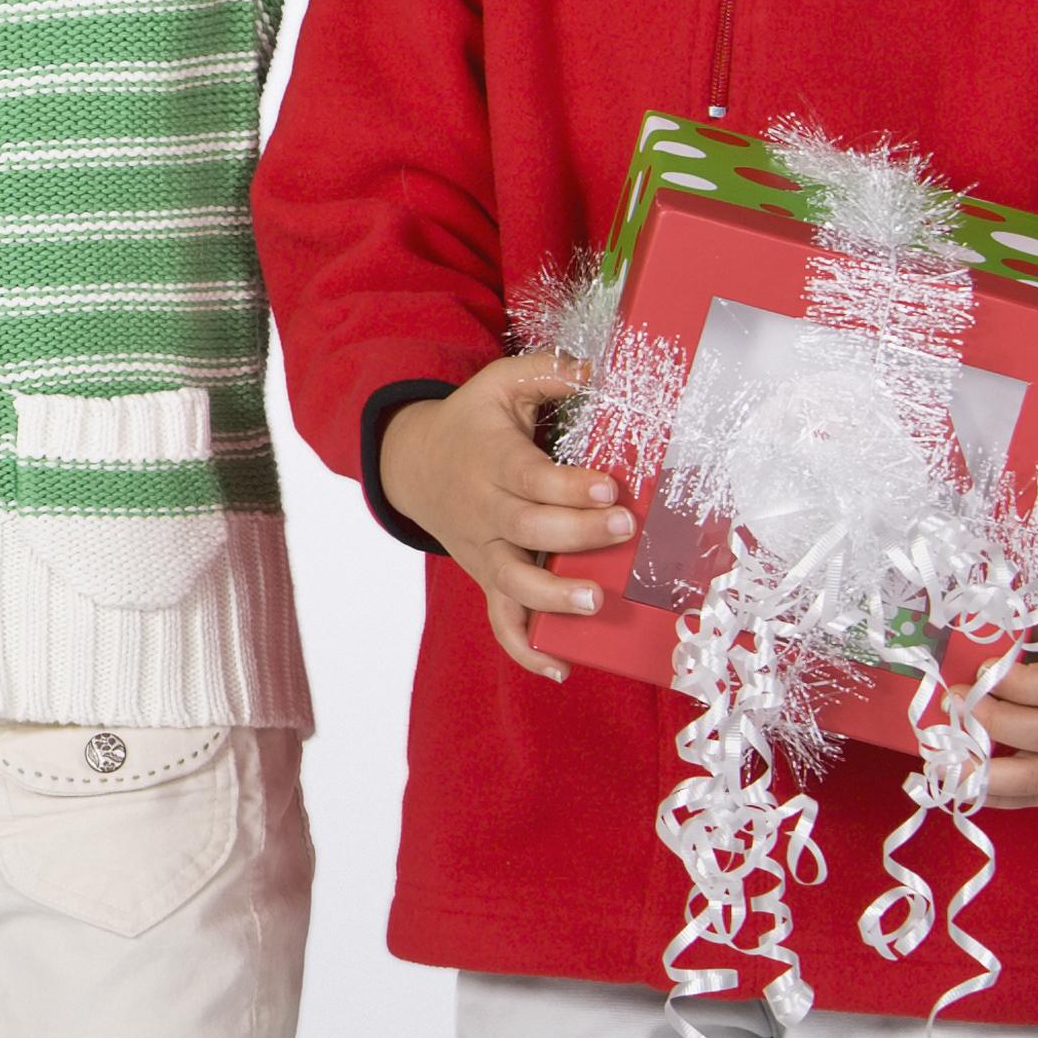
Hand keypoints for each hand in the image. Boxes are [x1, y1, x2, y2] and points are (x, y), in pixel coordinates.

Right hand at [380, 350, 632, 680]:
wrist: (413, 464)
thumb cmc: (472, 424)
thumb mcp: (498, 384)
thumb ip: (545, 372)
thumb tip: (596, 371)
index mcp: (488, 460)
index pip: (528, 478)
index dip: (568, 487)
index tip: (610, 489)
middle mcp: (482, 510)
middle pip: (526, 529)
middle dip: (577, 534)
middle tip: (624, 531)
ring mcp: (483, 550)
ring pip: (511, 582)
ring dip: (551, 596)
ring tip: (593, 600)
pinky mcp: (486, 577)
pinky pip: (500, 619)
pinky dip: (525, 648)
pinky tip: (561, 667)